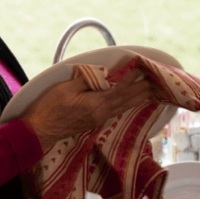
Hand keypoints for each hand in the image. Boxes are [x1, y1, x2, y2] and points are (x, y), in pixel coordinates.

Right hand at [21, 68, 157, 152]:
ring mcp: (99, 118)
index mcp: (96, 104)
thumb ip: (85, 80)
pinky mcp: (95, 121)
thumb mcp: (65, 89)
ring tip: (152, 91)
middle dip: (142, 89)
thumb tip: (101, 73)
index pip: (119, 88)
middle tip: (158, 81)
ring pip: (124, 106)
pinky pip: (117, 111)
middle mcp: (102, 112)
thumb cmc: (50, 109)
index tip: (142, 67)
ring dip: (139, 98)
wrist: (41, 131)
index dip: (132, 77)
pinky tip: (131, 102)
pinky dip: (128, 104)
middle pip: (127, 99)